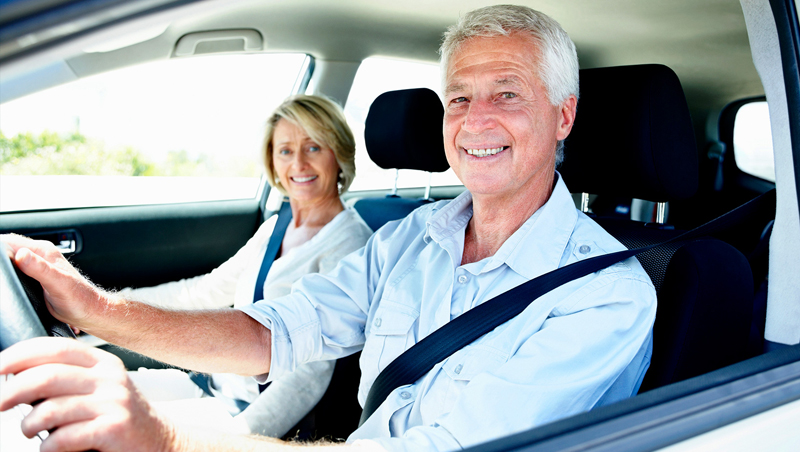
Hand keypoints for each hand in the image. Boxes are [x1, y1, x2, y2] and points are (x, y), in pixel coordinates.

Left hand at [0, 337, 176, 451]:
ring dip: (28, 425)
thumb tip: (20, 375)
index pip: (55, 348)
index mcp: (102, 362)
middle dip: (12, 391)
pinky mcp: (114, 429)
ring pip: (51, 409)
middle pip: (47, 376)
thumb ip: (70, 376)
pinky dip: (48, 446)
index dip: (20, 354)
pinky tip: (50, 447)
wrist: (160, 440)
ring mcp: (113, 403)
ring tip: (28, 431)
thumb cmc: (121, 416)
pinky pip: (66, 437)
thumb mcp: (101, 387)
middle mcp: (108, 378)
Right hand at [1, 234, 106, 330]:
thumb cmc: (80, 298)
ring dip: (3, 265)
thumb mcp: (58, 283)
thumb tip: (21, 255)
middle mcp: (40, 255)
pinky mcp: (36, 278)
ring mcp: (38, 266)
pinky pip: (17, 271)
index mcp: (44, 251)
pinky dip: (9, 274)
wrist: (90, 311)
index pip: (11, 241)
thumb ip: (40, 269)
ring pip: (12, 260)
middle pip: (9, 249)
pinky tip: (5, 281)